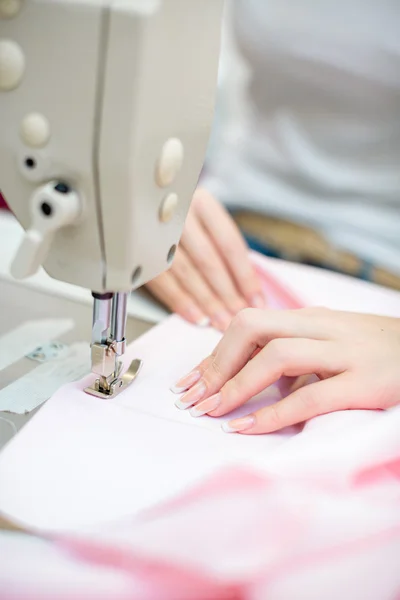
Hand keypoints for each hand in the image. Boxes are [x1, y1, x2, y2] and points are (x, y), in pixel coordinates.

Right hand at [145, 188, 263, 330]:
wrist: (135, 204)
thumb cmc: (180, 220)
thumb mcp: (204, 221)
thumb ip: (224, 250)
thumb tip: (248, 292)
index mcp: (201, 202)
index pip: (229, 244)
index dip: (245, 277)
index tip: (256, 301)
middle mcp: (178, 213)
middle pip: (208, 261)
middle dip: (226, 295)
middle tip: (238, 318)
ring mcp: (155, 231)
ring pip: (186, 273)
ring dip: (206, 303)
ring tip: (220, 322)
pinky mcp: (137, 251)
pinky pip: (162, 282)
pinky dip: (181, 302)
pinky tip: (195, 317)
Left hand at [171, 308, 399, 433]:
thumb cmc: (380, 352)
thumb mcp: (334, 342)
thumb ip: (297, 352)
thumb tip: (254, 377)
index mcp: (312, 318)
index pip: (248, 324)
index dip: (213, 354)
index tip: (189, 382)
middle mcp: (323, 327)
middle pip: (252, 326)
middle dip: (216, 362)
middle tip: (194, 397)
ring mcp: (346, 353)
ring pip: (276, 354)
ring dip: (236, 384)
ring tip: (212, 411)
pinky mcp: (365, 383)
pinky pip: (310, 396)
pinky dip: (273, 414)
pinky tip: (248, 428)